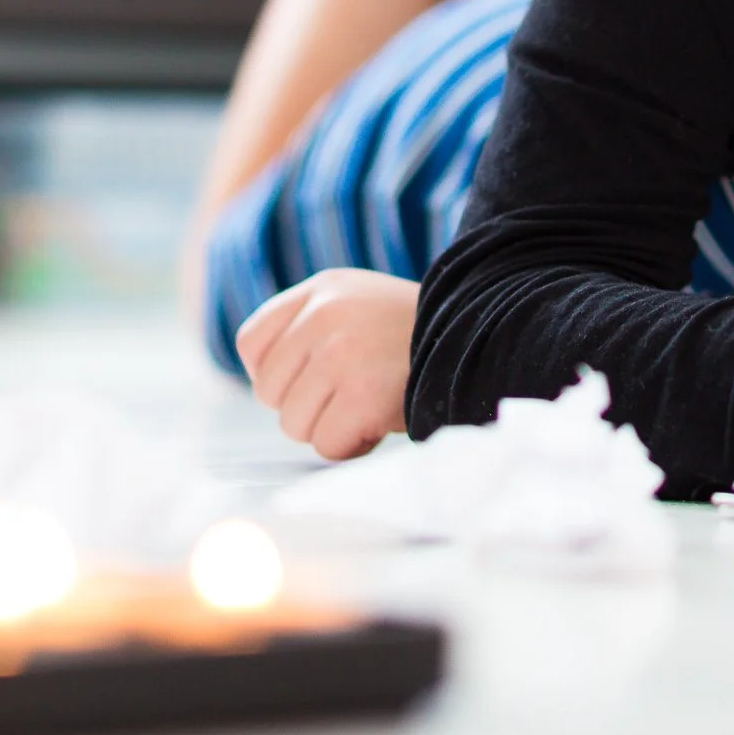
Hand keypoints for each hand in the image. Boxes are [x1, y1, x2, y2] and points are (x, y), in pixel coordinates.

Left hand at [235, 269, 419, 460]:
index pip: (252, 343)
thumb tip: (263, 386)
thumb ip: (308, 329)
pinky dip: (352, 445)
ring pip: (294, 424)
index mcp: (322, 289)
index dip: (277, 373)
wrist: (482, 338)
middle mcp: (325, 314)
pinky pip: (326, 445)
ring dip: (330, 426)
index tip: (313, 378)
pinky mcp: (363, 394)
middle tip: (353, 391)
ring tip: (369, 403)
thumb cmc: (412, 338)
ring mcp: (342, 353)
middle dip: (307, 404)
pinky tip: (379, 421)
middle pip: (269, 392)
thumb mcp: (356, 306)